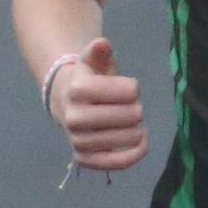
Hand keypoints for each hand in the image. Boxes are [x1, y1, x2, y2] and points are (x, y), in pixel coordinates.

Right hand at [50, 37, 148, 171]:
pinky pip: (115, 163)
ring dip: (137, 130)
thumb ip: (98, 50)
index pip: (127, 92)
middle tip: (131, 106)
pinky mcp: (84, 159)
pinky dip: (134, 155)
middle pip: (130, 116)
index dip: (133, 88)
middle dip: (137, 109)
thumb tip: (102, 43)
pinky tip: (142, 142)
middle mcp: (74, 117)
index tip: (129, 87)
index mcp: (78, 89)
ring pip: (125, 138)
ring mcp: (78, 140)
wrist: (65, 101)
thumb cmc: (88, 78)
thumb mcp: (91, 59)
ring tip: (134, 122)